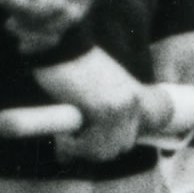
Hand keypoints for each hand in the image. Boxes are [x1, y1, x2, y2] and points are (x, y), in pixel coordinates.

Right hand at [0, 46, 165, 162]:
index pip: (129, 137)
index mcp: (134, 96)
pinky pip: (91, 147)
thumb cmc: (67, 63)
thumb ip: (96, 113)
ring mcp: (121, 107)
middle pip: (120, 147)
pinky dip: (73, 147)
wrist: (60, 41)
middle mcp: (133, 103)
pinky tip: (61, 135)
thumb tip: (80, 149)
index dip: (106, 144)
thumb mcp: (92, 89)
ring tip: (64, 137)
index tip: (83, 141)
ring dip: (81, 150)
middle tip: (70, 141)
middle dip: (93, 150)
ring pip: (105, 152)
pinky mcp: (104, 110)